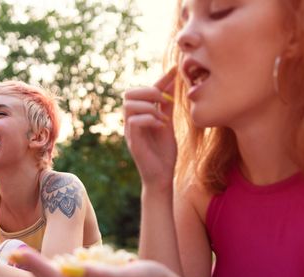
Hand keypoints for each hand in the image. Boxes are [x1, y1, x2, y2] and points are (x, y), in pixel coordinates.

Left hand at [11, 248, 169, 276]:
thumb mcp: (125, 276)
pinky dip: (52, 265)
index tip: (19, 254)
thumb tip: (75, 268)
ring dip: (38, 266)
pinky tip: (42, 259)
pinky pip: (66, 274)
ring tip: (18, 254)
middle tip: (11, 252)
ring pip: (56, 276)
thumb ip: (100, 274)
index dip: (36, 266)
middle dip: (31, 265)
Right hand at [123, 68, 177, 189]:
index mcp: (140, 116)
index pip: (144, 90)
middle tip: (164, 99)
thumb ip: (167, 107)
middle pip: (129, 93)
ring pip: (129, 105)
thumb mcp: (168, 125)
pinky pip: (134, 122)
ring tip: (163, 117)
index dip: (159, 80)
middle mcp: (132, 121)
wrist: (162, 178)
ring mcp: (130, 132)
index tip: (174, 70)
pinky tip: (161, 126)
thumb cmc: (164, 154)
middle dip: (149, 91)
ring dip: (149, 106)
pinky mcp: (132, 142)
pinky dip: (149, 119)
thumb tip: (173, 85)